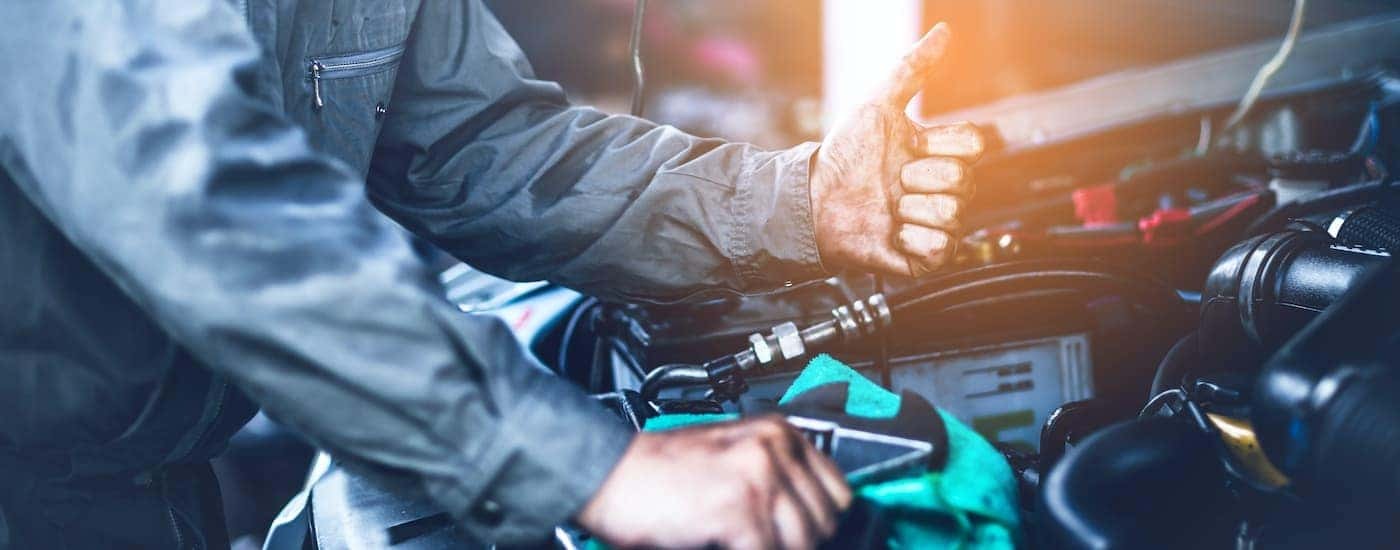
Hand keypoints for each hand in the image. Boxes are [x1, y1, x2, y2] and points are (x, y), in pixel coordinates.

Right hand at [576, 416, 852, 549]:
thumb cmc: (657, 473)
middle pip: (824, 521)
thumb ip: (773, 480)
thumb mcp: (729, 459)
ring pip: (803, 541)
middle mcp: (774, 448)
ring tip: (738, 541)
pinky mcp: (741, 510)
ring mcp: (760, 478)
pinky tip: (722, 545)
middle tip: (758, 539)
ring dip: (773, 547)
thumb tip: (808, 522)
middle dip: (795, 541)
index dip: (818, 522)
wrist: (606, 473)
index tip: (801, 535)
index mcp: (777, 432)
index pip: (837, 491)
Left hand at [810, 23, 985, 276]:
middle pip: (964, 179)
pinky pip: (940, 246)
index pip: (973, 144)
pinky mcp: (926, 258)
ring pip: (953, 213)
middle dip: (918, 177)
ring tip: (887, 207)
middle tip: (891, 181)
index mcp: (940, 156)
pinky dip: (911, 239)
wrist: (814, 203)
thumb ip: (912, 68)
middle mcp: (943, 190)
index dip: (939, 144)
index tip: (908, 146)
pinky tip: (891, 234)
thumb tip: (944, 30)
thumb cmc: (844, 156)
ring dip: (910, 208)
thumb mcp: (878, 105)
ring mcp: (937, 225)